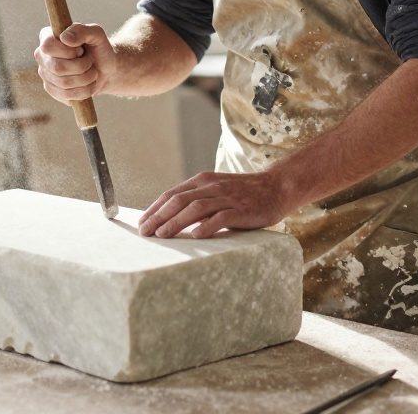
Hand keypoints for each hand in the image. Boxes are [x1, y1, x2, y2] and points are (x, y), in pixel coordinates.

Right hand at [34, 23, 116, 104]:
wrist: (106, 69)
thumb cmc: (99, 48)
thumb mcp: (96, 34)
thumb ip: (82, 30)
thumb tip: (64, 38)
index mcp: (48, 37)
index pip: (48, 46)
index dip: (68, 51)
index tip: (81, 50)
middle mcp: (42, 55)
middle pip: (57, 68)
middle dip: (81, 66)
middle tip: (89, 61)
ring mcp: (45, 73)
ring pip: (64, 83)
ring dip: (85, 78)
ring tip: (91, 72)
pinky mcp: (51, 89)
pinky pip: (66, 95)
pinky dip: (84, 90)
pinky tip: (88, 83)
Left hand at [137, 170, 291, 239]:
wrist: (276, 187)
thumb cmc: (243, 193)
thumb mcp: (216, 191)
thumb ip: (198, 200)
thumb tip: (171, 217)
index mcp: (203, 181)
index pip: (172, 194)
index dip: (155, 208)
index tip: (141, 222)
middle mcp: (212, 186)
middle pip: (179, 200)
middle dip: (159, 216)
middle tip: (145, 232)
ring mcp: (226, 197)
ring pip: (195, 208)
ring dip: (176, 222)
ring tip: (162, 235)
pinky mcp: (241, 209)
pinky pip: (220, 217)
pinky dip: (206, 227)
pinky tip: (195, 237)